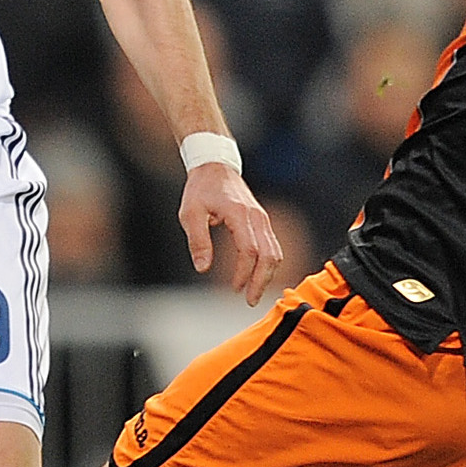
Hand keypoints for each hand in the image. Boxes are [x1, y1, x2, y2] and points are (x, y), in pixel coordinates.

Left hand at [182, 160, 284, 302]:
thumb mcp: (190, 213)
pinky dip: (267, 264)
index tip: (235, 288)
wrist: (215, 166)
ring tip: (254, 292)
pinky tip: (258, 277)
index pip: (249, 250)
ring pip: (275, 252)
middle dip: (261, 281)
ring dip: (267, 275)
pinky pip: (272, 246)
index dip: (243, 273)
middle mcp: (256, 217)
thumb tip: (203, 267)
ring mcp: (262, 218)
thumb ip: (198, 241)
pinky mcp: (262, 221)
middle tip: (250, 300)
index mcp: (240, 214)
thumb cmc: (201, 188)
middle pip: (269, 255)